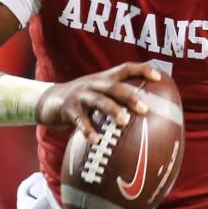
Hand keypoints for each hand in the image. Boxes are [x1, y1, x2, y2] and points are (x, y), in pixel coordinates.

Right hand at [35, 62, 160, 142]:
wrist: (47, 100)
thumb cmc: (82, 101)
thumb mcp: (99, 94)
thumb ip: (117, 100)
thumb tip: (146, 116)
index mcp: (104, 78)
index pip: (125, 68)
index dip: (142, 70)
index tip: (159, 78)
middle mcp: (93, 83)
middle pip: (114, 86)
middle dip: (130, 95)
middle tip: (144, 109)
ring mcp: (79, 95)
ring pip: (98, 100)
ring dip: (112, 110)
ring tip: (124, 122)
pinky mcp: (67, 108)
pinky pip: (79, 119)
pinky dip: (88, 129)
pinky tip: (96, 140)